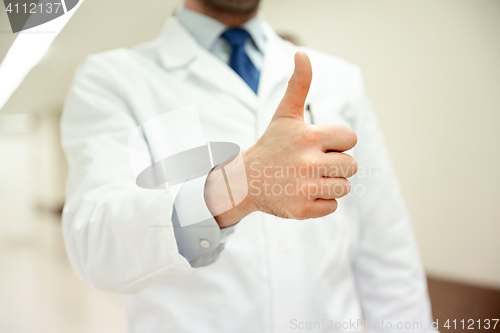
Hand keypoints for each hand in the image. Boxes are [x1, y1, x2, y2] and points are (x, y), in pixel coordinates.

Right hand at [205, 52, 357, 226]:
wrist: (245, 180)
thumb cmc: (272, 145)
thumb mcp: (285, 115)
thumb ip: (298, 85)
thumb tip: (300, 53)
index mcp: (309, 137)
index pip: (350, 139)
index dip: (336, 142)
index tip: (317, 145)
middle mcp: (308, 163)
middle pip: (351, 166)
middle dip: (334, 165)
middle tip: (309, 164)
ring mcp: (304, 188)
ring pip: (344, 187)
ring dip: (329, 184)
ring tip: (306, 178)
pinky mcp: (302, 210)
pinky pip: (331, 206)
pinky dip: (319, 202)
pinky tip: (301, 193)